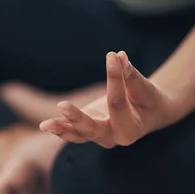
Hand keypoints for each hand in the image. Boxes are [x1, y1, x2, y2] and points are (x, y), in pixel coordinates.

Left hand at [39, 51, 180, 147]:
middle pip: (93, 129)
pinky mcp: (88, 130)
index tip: (112, 56)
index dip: (115, 78)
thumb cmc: (148, 98)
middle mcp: (114, 138)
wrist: (149, 112)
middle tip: (63, 105)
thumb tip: (118, 56)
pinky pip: (73, 132)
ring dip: (62, 129)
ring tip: (45, 124)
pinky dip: (60, 128)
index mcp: (132, 129)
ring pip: (79, 135)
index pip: (117, 103)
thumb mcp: (144, 87)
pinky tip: (45, 125)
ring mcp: (99, 137)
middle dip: (77, 118)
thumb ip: (130, 74)